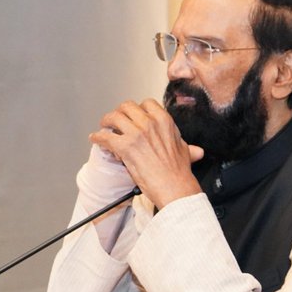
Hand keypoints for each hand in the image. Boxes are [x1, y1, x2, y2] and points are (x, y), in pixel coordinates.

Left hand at [89, 99, 203, 207]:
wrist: (174, 187)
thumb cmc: (179, 172)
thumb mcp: (185, 152)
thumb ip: (183, 146)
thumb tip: (195, 150)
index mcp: (164, 121)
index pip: (147, 104)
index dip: (137, 110)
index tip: (134, 116)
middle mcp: (150, 123)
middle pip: (127, 107)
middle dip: (119, 113)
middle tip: (115, 121)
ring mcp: (136, 134)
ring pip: (113, 117)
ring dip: (106, 122)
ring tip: (104, 128)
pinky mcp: (125, 147)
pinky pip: (105, 137)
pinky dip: (98, 138)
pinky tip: (96, 139)